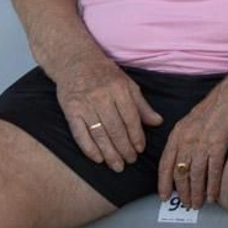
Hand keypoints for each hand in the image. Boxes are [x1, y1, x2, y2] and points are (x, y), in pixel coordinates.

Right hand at [54, 55, 163, 170]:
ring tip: (117, 165)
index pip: (131, 118)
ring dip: (109, 152)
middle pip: (116, 129)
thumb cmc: (105, 74)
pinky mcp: (70, 110)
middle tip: (130, 161)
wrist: (76, 62)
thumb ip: (142, 105)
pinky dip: (89, 148)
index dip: (137, 136)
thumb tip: (157, 122)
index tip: (140, 149)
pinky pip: (80, 133)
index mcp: (120, 89)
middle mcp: (102, 97)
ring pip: (99, 134)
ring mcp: (85, 104)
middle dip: (124, 148)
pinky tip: (97, 159)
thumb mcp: (128, 84)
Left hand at [157, 80, 227, 209]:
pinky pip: (213, 170)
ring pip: (195, 175)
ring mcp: (203, 141)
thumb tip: (185, 158)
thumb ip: (186, 137)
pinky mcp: (219, 143)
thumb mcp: (194, 119)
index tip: (164, 196)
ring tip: (198, 204)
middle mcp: (187, 138)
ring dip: (196, 193)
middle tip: (186, 204)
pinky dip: (212, 186)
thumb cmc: (219, 104)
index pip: (166, 163)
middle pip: (180, 172)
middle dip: (182, 192)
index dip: (163, 182)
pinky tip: (213, 196)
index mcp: (178, 132)